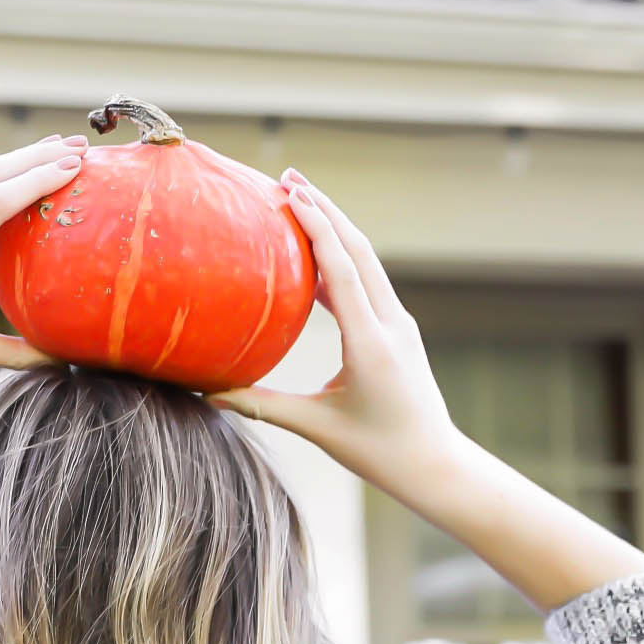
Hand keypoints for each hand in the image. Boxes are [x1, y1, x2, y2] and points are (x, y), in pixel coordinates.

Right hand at [214, 172, 464, 487]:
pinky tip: (315, 252)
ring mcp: (399, 324)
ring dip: (335, 227)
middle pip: (358, 250)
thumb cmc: (379, 453)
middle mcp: (391, 324)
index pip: (342, 269)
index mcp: (372, 343)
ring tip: (300, 200)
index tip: (290, 193)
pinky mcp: (398, 331)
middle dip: (325, 209)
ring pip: (367, 262)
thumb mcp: (318, 428)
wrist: (436, 466)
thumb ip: (262, 405)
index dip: (316, 226)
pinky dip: (342, 259)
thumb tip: (207, 392)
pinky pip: (369, 283)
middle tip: (289, 177)